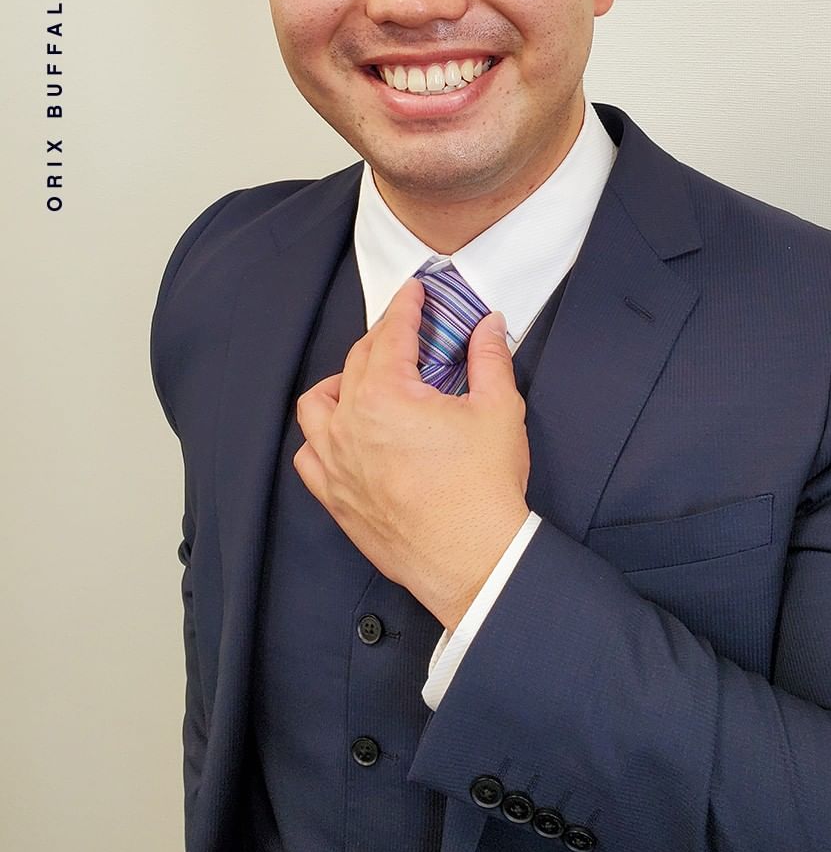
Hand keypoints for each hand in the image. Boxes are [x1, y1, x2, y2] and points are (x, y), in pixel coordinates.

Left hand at [294, 277, 531, 631]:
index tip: (414, 292)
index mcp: (386, 395)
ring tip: (367, 380)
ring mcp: (336, 463)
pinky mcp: (335, 497)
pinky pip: (310, 454)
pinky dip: (322, 436)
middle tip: (408, 332)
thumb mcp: (499, 409)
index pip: (391, 334)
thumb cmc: (484, 488)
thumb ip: (489, 357)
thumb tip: (488, 325)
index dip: (405, 306)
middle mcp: (349, 424)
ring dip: (341, 382)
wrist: (473, 559)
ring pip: (318, 404)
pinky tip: (343, 433)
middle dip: (382, 339)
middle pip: (357, 361)